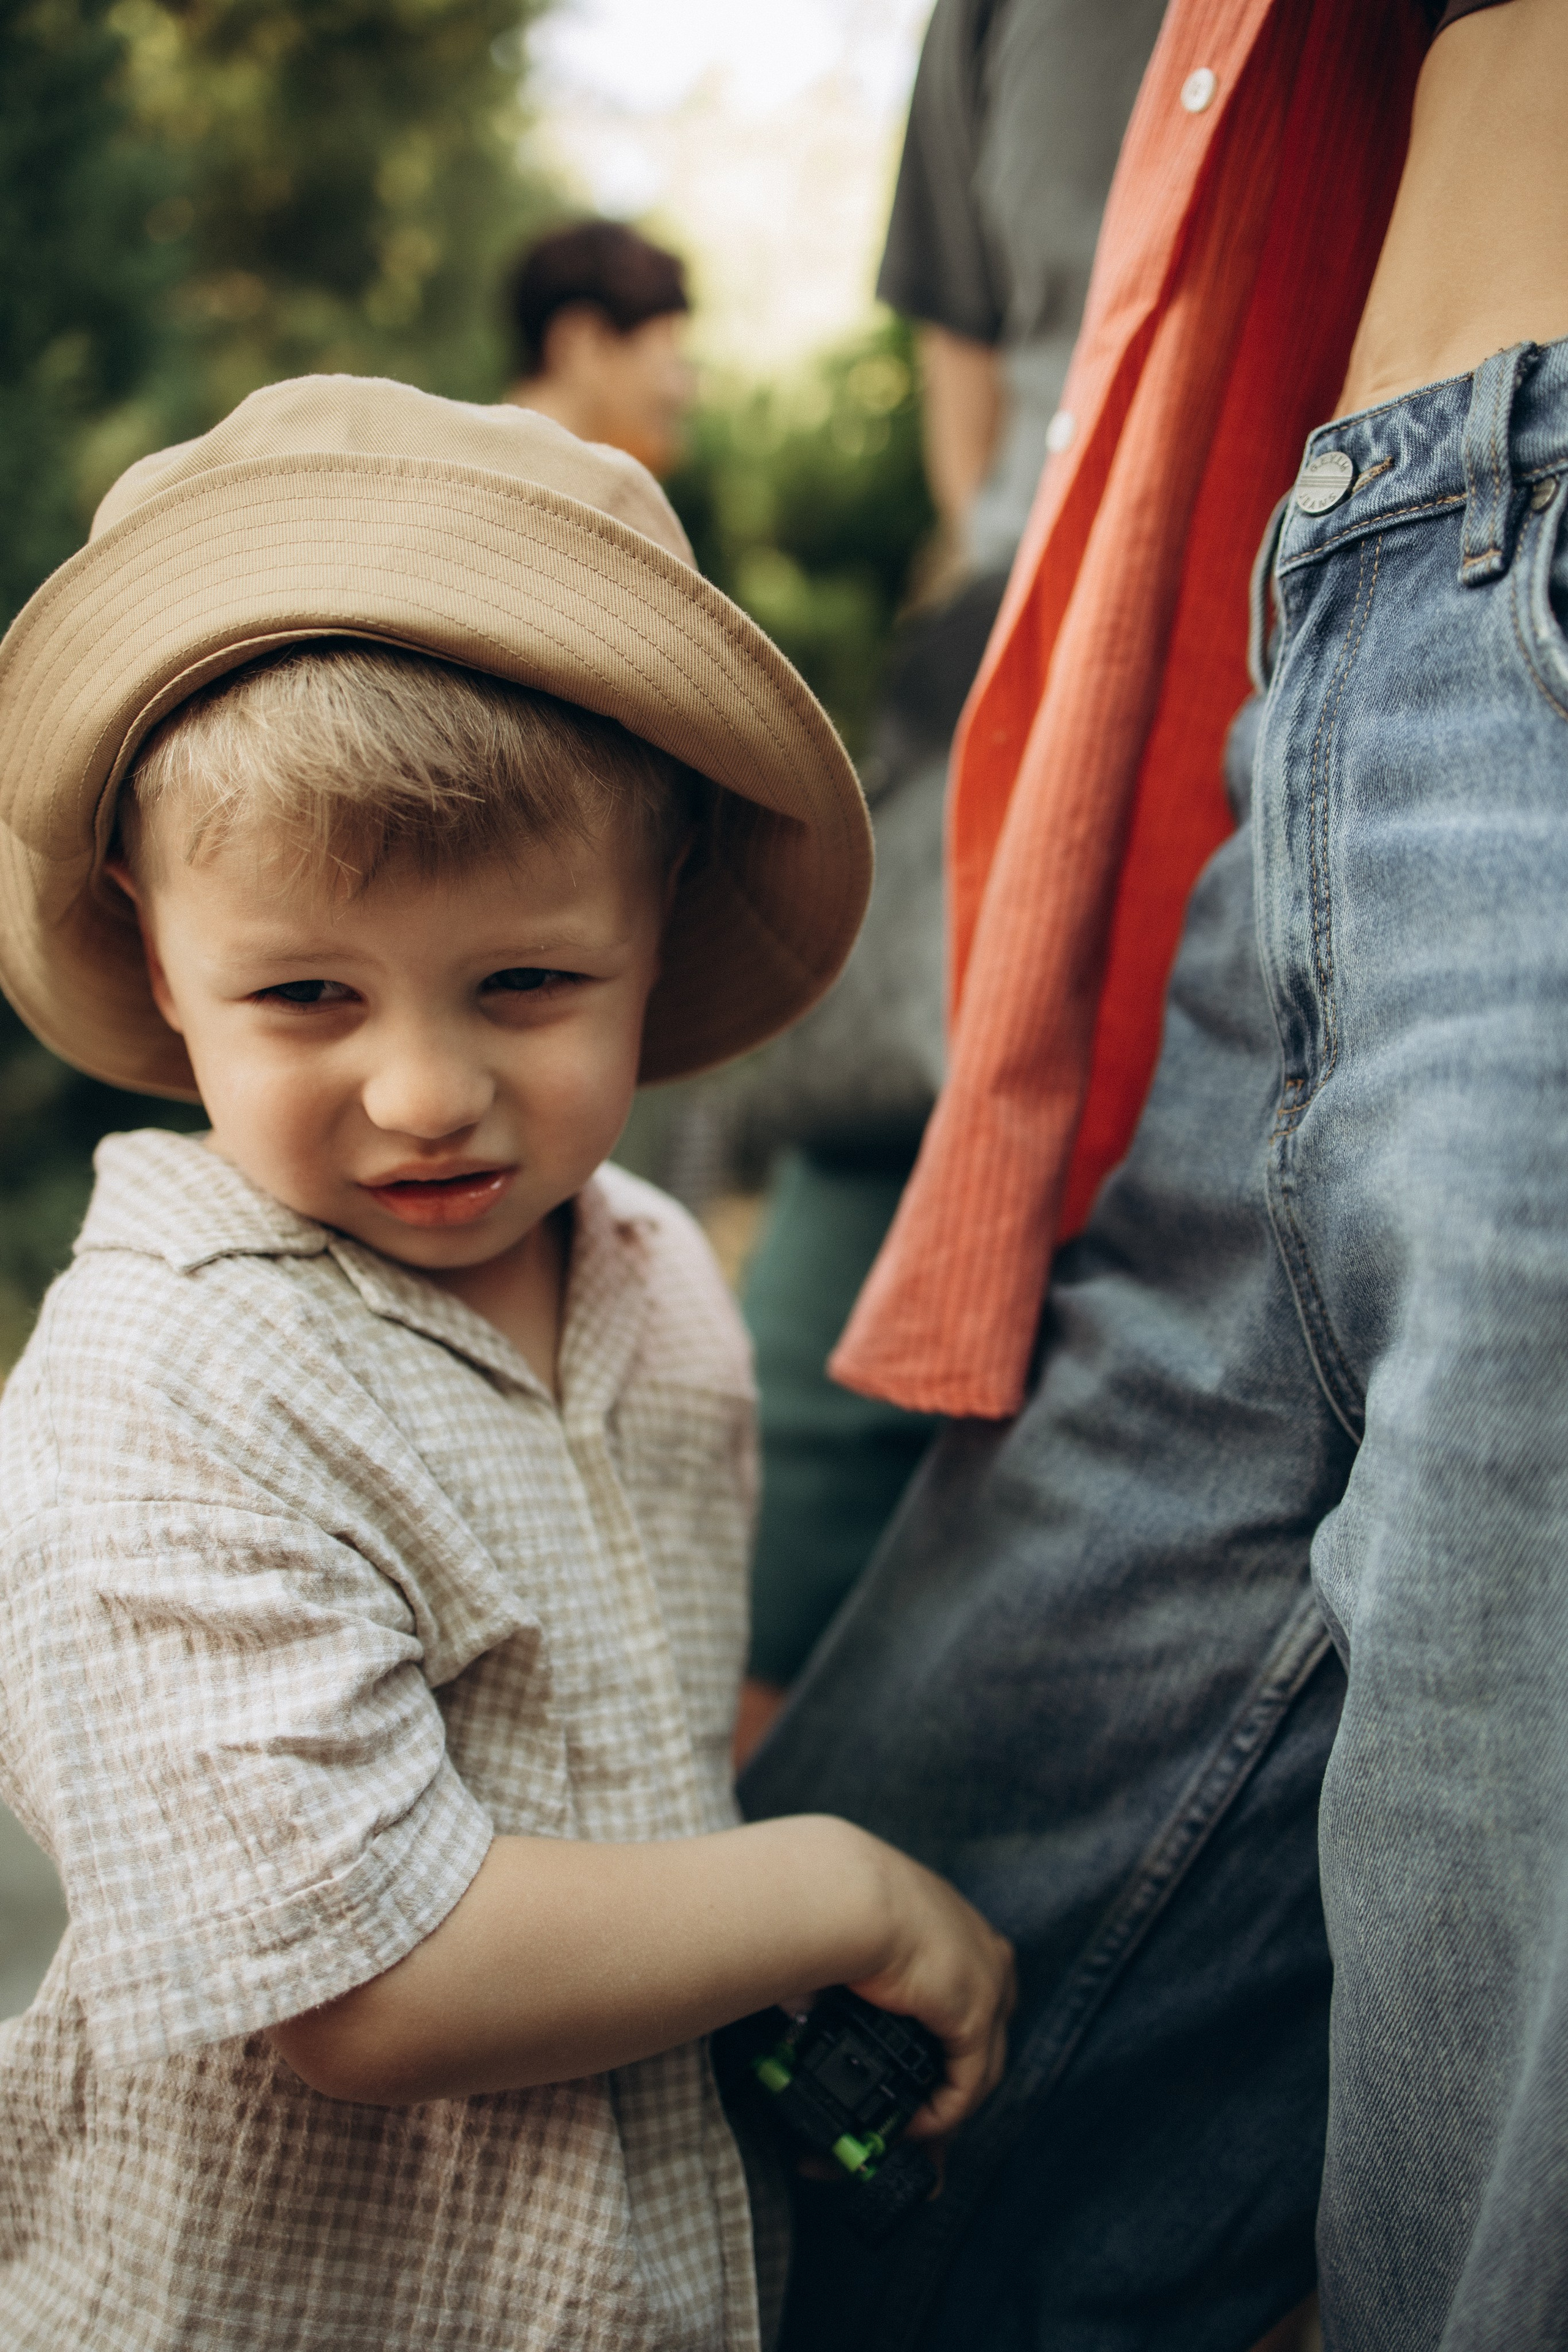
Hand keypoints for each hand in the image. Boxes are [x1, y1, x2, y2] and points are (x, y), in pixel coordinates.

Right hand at [847, 1841, 1015, 2137]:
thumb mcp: (846, 1930)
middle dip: (954, 2079)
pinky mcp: (975, 2016)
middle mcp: (984, 1951)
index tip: (911, 2068)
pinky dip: (939, 2113)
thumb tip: (801, 2006)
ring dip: (944, 2103)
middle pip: (984, 2033)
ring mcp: (989, 1983)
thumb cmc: (830, 1897)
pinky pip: (966, 2085)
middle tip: (918, 2112)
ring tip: (905, 2126)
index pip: (965, 1989)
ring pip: (980, 2066)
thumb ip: (840, 1972)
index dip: (942, 2035)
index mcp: (953, 1922)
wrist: (845, 1891)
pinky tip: (908, 2126)